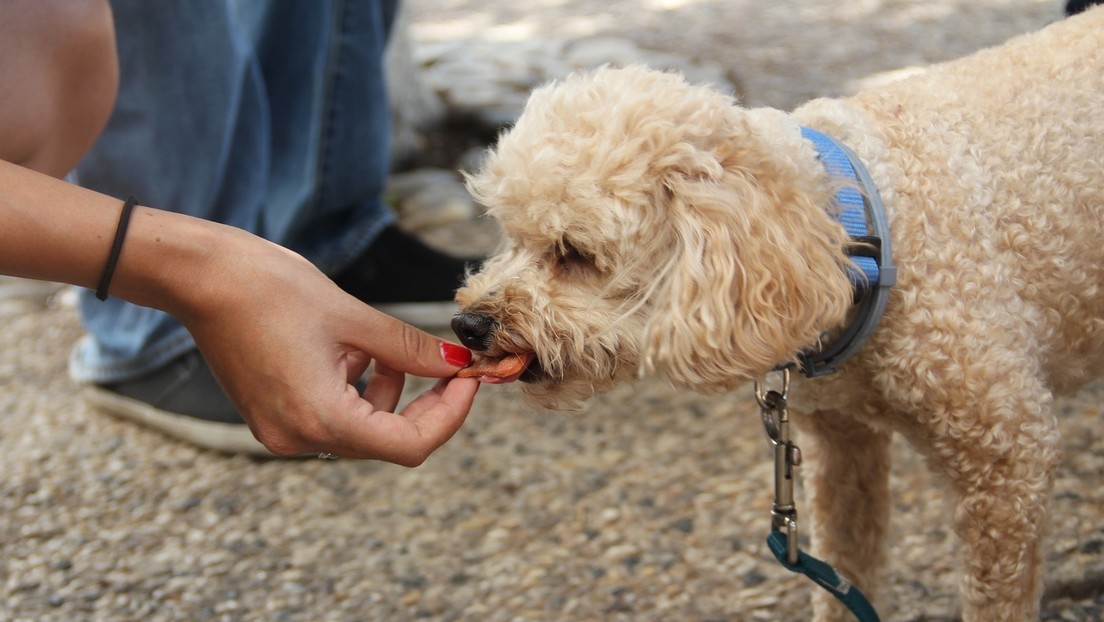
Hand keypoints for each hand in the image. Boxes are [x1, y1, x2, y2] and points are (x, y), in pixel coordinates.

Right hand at [164, 222, 479, 464]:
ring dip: (391, 394)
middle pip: (388, 440)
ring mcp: (281, 431)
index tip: (470, 379)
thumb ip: (412, 349)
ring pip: (363, 429)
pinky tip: (353, 352)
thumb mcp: (354, 319)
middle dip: (426, 403)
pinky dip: (358, 390)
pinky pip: (333, 417)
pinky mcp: (272, 417)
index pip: (410, 445)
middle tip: (452, 366)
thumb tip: (459, 364)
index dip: (450, 415)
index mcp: (321, 419)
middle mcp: (298, 438)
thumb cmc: (270, 288)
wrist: (201, 277)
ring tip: (385, 348)